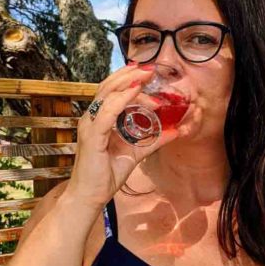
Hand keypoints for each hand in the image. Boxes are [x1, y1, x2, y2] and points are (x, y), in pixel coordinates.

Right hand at [64, 65, 192, 210]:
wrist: (90, 196)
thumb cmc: (106, 175)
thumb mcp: (134, 153)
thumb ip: (152, 142)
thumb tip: (174, 132)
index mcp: (99, 119)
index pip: (112, 92)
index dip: (129, 81)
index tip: (148, 77)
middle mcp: (91, 118)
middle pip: (107, 87)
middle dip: (128, 75)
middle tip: (149, 68)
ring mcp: (90, 126)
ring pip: (106, 95)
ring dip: (127, 84)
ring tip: (145, 77)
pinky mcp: (92, 137)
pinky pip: (106, 113)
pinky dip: (121, 100)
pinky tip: (134, 93)